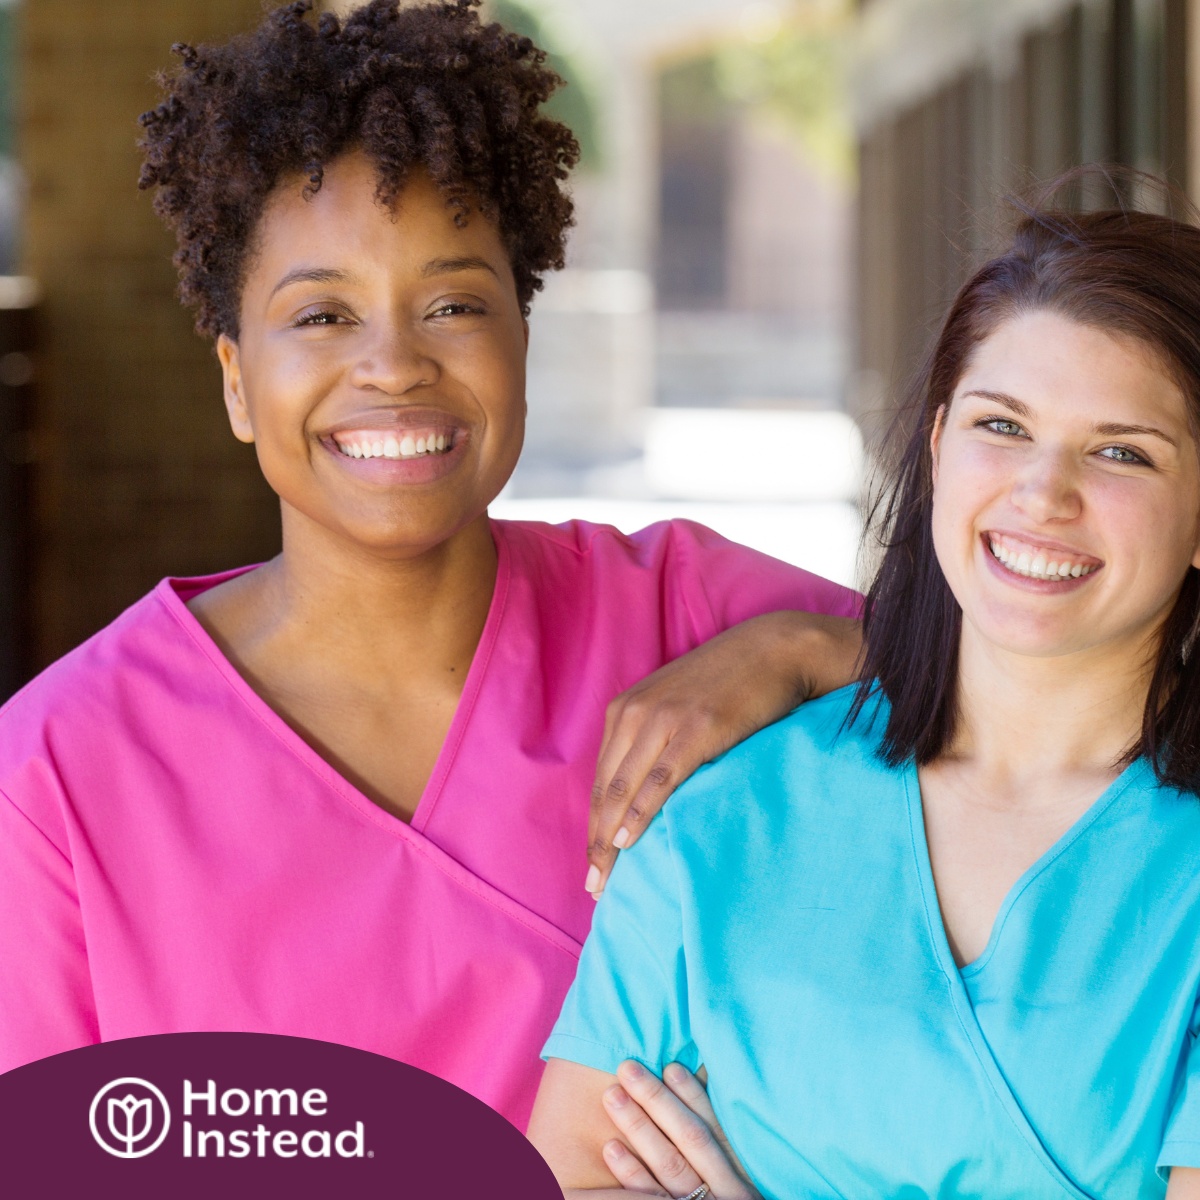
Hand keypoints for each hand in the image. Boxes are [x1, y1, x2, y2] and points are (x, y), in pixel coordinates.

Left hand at [587, 611, 860, 893]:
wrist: (775, 649)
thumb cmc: (730, 682)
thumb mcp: (677, 704)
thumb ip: (655, 738)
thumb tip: (645, 792)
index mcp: (625, 710)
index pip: (603, 780)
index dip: (595, 825)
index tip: (594, 864)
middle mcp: (635, 713)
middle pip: (607, 790)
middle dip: (597, 842)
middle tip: (594, 886)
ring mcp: (664, 719)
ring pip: (625, 789)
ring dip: (611, 839)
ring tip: (606, 879)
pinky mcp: (696, 728)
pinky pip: (660, 779)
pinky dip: (641, 812)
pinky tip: (629, 841)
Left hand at [599, 1060, 758, 1198]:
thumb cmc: (729, 1196)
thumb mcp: (735, 1173)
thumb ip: (720, 1140)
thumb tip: (701, 1080)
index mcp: (741, 1174)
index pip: (716, 1128)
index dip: (694, 1096)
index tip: (670, 1066)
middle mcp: (725, 1193)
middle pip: (690, 1140)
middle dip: (657, 1101)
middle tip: (628, 1067)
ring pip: (669, 1166)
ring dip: (638, 1127)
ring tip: (612, 1095)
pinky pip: (650, 1199)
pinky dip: (631, 1174)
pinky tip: (610, 1147)